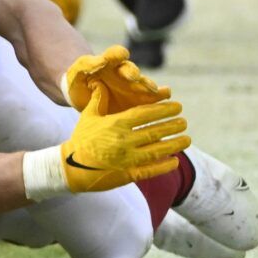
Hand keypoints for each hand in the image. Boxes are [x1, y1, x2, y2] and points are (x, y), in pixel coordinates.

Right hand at [58, 94, 191, 193]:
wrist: (71, 167)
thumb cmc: (80, 139)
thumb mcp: (87, 116)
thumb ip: (98, 99)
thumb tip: (100, 82)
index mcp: (116, 123)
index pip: (145, 114)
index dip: (163, 109)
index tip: (176, 106)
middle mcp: (124, 140)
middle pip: (154, 131)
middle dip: (172, 125)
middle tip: (184, 122)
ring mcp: (127, 159)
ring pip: (157, 150)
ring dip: (174, 144)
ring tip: (187, 139)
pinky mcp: (128, 174)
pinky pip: (151, 170)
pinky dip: (165, 165)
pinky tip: (175, 161)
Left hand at [64, 45, 170, 113]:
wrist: (85, 97)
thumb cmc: (80, 80)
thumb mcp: (78, 72)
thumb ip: (87, 65)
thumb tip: (99, 59)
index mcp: (108, 63)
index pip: (114, 55)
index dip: (117, 54)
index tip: (121, 54)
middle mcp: (123, 72)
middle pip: (130, 70)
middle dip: (133, 73)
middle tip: (134, 77)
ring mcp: (132, 86)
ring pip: (142, 84)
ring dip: (148, 87)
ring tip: (156, 90)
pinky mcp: (138, 100)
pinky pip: (149, 98)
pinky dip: (158, 97)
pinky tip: (166, 98)